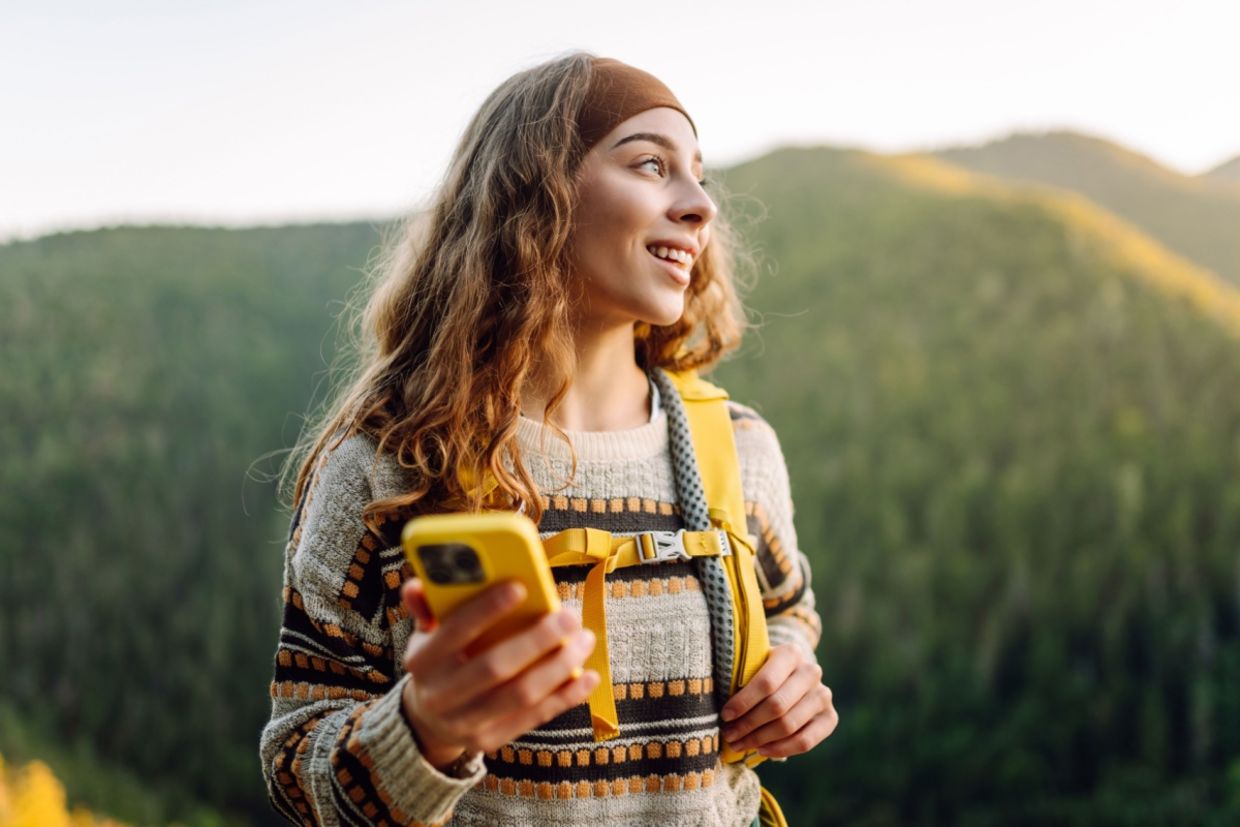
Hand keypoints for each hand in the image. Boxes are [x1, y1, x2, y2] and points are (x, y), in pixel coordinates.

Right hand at [399, 577, 598, 767]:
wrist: (429, 718)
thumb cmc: (440, 659)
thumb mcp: (426, 633)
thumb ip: (428, 605)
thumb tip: (421, 582)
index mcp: (423, 661)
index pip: (455, 632)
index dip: (486, 610)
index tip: (521, 587)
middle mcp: (441, 695)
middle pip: (495, 667)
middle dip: (537, 640)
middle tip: (569, 617)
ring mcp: (466, 723)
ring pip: (520, 695)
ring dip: (560, 666)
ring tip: (584, 640)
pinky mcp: (491, 740)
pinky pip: (535, 718)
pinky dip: (566, 696)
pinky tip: (588, 675)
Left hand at [719, 643, 837, 757]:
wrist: (791, 677)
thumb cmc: (763, 673)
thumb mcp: (753, 666)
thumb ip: (741, 680)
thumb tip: (725, 713)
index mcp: (791, 653)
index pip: (766, 682)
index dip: (744, 702)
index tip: (725, 715)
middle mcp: (811, 671)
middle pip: (777, 706)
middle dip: (748, 724)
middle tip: (729, 735)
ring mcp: (823, 695)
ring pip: (789, 725)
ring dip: (760, 739)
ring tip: (740, 744)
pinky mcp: (830, 717)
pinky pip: (805, 741)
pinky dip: (780, 749)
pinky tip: (761, 750)